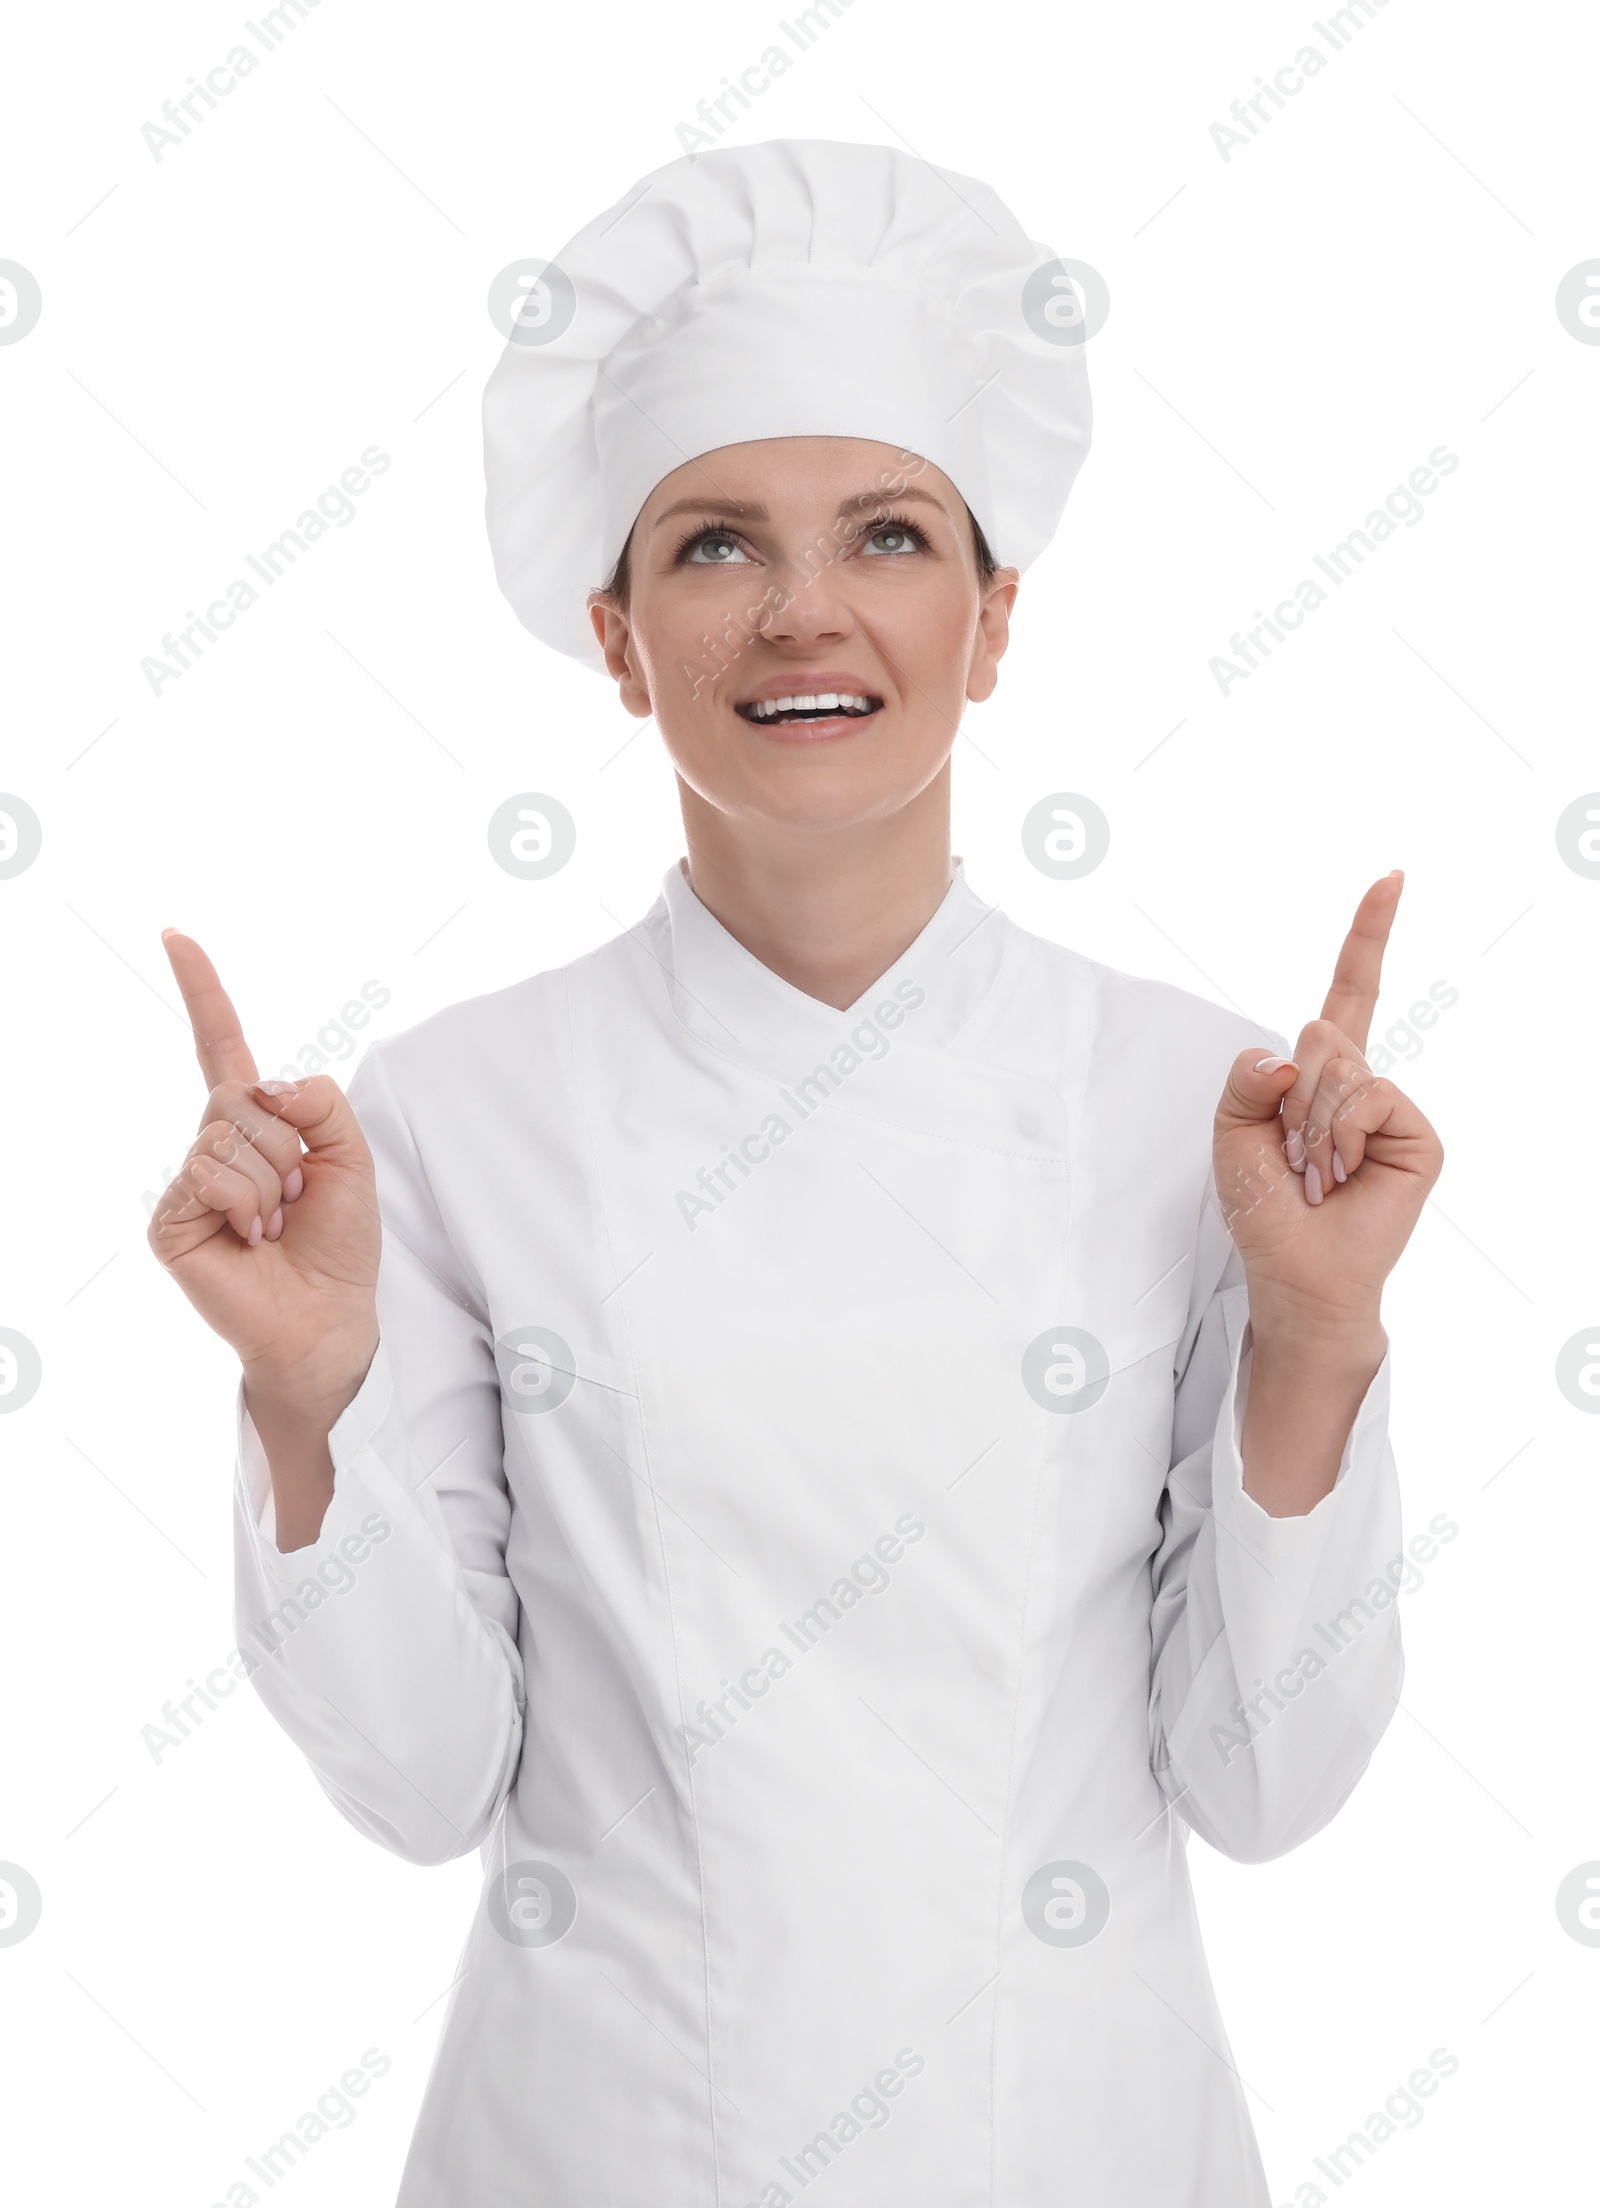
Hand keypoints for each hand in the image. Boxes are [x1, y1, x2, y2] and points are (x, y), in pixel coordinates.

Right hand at [147, 932, 379, 1412]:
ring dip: (274, 1183)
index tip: (175, 935)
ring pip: (230, 1137)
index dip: (203, 991)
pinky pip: (211, 1175)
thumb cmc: (340, 1245)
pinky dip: (249, 1206)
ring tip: (277, 1225)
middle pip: (242, 1096)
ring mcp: (189, 1181)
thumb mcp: (351, 1157)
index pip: (223, 1046)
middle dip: (289, 1146)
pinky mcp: (172, 1219)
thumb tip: (259, 1087)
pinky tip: (254, 1240)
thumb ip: (318, 1103)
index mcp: (257, 1124)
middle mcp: (215, 1144)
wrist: (329, 1317)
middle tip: (298, 1198)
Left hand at [1213, 872, 1444, 1336]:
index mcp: (1316, 1073)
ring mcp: (1391, 1107)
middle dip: (1288, 1096)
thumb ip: (1244, 1080)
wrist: (1299, 1273)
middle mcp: (1359, 1081)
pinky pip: (1372, 1098)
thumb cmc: (1266, 1209)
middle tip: (1291, 1155)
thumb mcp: (1230, 1134)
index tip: (1392, 878)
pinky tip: (1344, 1176)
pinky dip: (1343, 1136)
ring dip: (1310, 1125)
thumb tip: (1294, 1051)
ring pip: (1340, 1066)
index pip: (1347, 992)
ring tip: (1315, 1174)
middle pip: (1319, 1033)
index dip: (1368, 936)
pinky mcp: (1418, 1135)